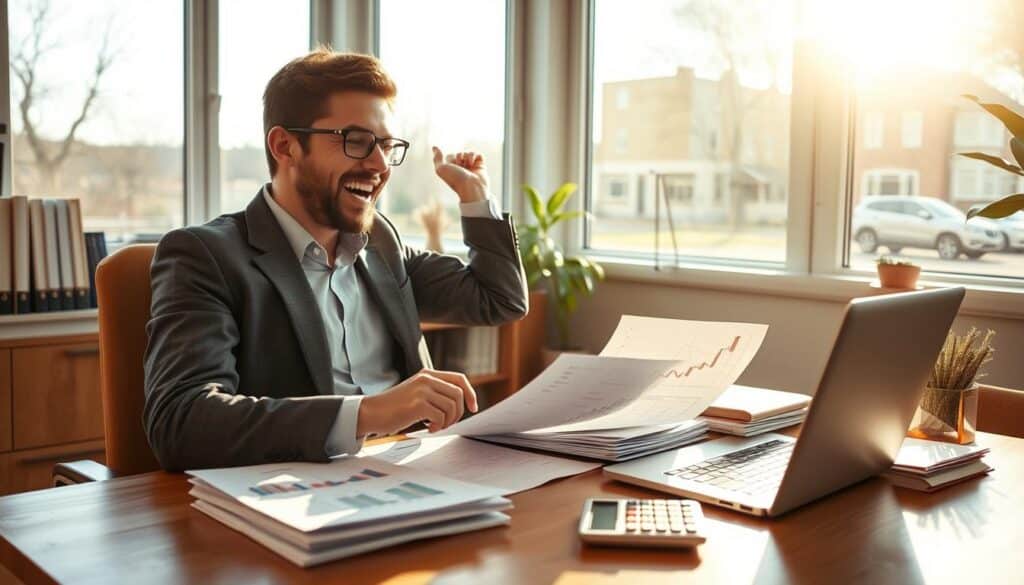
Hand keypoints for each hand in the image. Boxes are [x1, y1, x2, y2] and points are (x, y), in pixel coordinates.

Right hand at [356, 369, 478, 436]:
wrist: (372, 413)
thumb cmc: (395, 407)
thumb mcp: (417, 392)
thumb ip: (436, 393)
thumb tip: (461, 404)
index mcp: (428, 374)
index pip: (459, 379)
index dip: (470, 393)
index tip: (473, 407)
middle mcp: (426, 379)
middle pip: (458, 395)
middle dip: (458, 413)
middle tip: (447, 423)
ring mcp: (422, 390)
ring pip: (451, 407)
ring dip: (447, 421)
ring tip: (435, 426)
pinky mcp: (417, 404)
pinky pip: (441, 417)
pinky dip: (438, 426)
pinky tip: (428, 428)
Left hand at [432, 146, 489, 202]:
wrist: (471, 187)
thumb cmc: (455, 180)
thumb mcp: (441, 169)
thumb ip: (437, 158)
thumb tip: (434, 147)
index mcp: (452, 170)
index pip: (450, 156)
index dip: (450, 159)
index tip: (452, 167)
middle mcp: (462, 168)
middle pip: (459, 153)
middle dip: (459, 157)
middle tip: (460, 167)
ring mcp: (471, 167)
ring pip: (468, 152)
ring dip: (466, 156)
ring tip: (468, 166)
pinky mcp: (480, 165)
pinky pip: (477, 154)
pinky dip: (474, 156)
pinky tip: (472, 163)